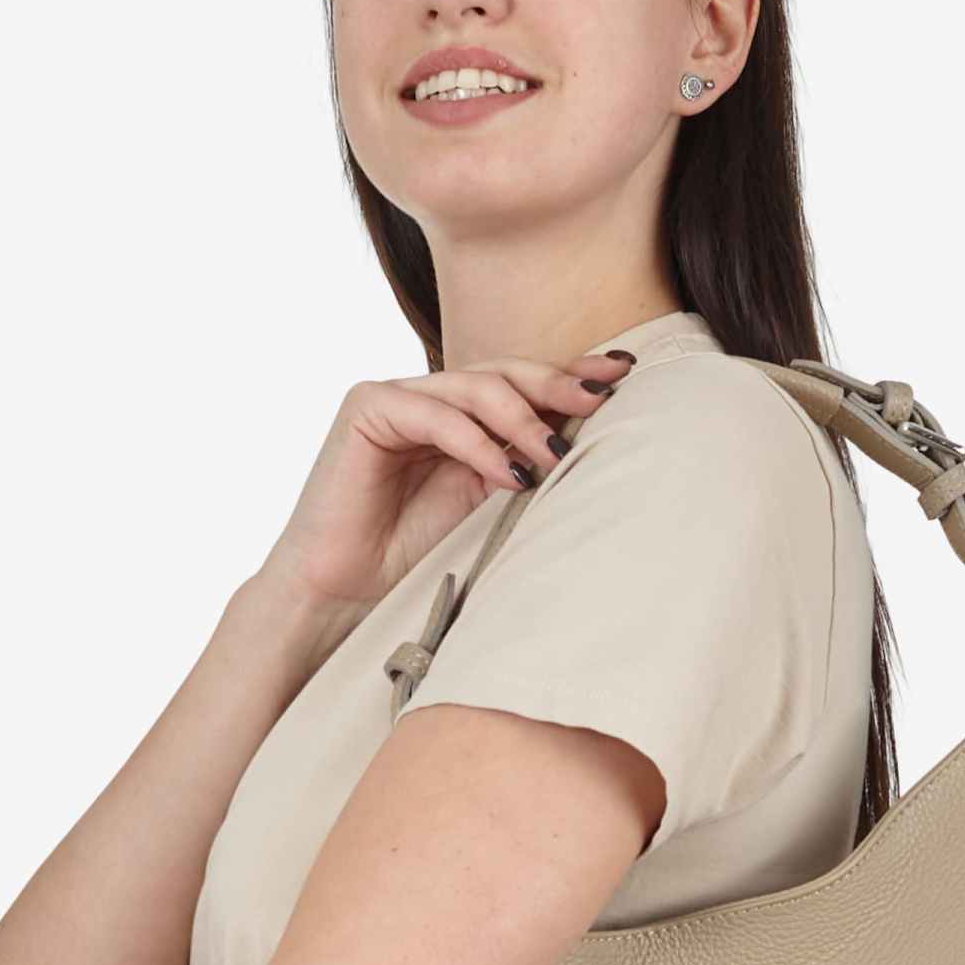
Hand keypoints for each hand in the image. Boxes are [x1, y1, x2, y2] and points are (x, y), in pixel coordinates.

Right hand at [256, 351, 634, 622]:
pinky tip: (509, 471)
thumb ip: (520, 466)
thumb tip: (582, 443)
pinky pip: (436, 415)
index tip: (622, 379)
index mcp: (460, 417)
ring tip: (554, 454)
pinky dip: (476, 443)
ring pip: (475, 388)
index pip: (522, 383)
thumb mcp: (483, 506)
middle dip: (557, 385)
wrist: (342, 592)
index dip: (570, 376)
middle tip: (601, 400)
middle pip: (505, 373)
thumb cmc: (408, 558)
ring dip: (521, 420)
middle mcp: (430, 397)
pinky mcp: (367, 407)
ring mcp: (397, 396)